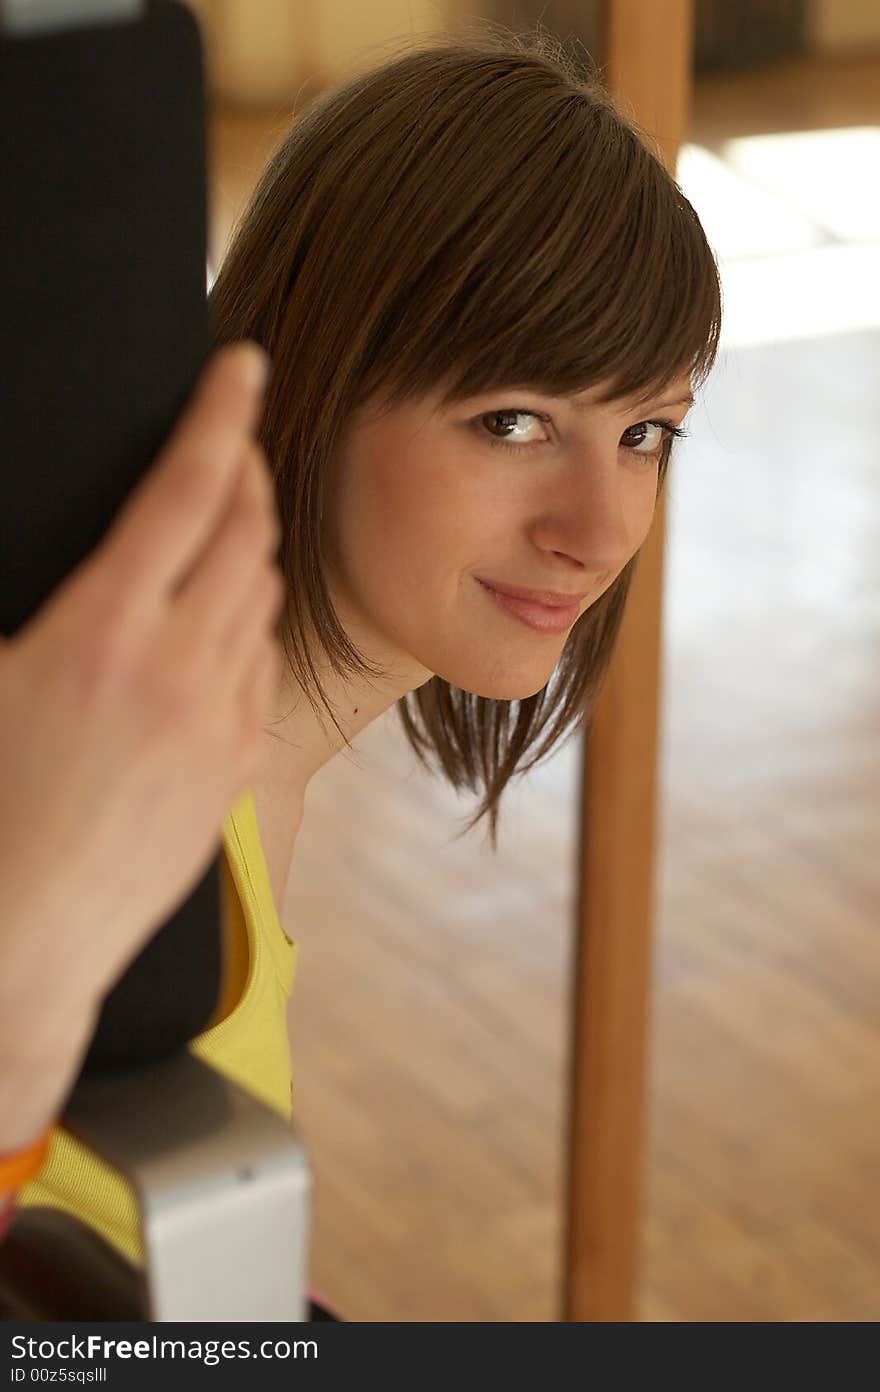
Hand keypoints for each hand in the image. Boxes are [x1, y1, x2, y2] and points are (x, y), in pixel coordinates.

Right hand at [0, 343, 283, 1034]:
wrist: (21, 947)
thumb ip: (19, 603)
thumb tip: (70, 570)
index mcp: (101, 633)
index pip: (184, 490)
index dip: (219, 414)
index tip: (243, 366)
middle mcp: (177, 668)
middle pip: (243, 531)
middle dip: (245, 467)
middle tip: (233, 438)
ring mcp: (218, 721)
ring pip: (261, 596)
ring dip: (249, 543)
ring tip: (223, 523)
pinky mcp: (234, 767)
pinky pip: (263, 665)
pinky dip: (250, 622)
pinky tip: (223, 622)